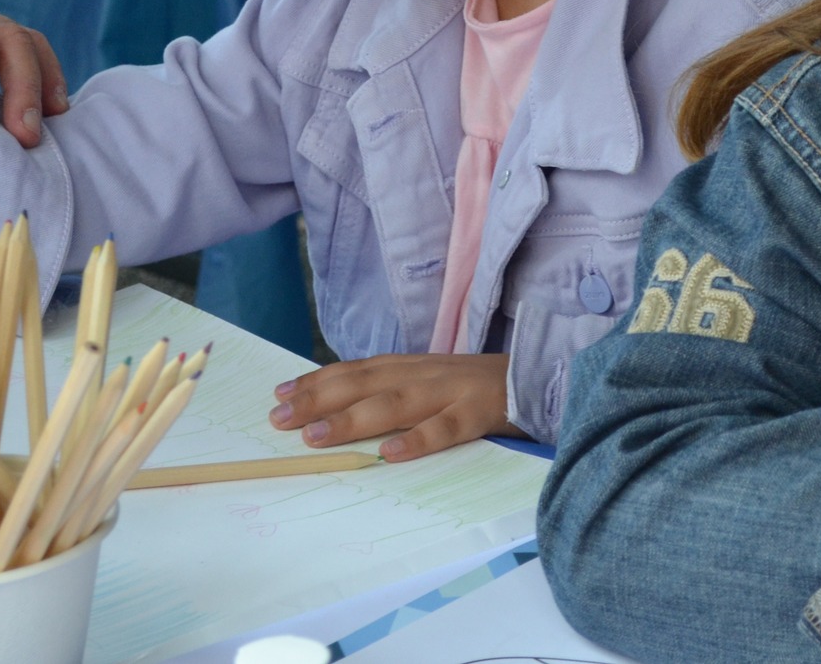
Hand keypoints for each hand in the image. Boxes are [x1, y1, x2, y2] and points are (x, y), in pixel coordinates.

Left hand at [269, 353, 524, 461]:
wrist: (541, 376)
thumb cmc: (476, 386)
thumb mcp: (430, 379)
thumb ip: (393, 388)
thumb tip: (340, 406)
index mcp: (410, 365)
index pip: (355, 370)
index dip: (316, 381)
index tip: (279, 395)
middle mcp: (423, 373)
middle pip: (364, 383)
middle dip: (319, 398)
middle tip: (280, 418)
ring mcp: (451, 391)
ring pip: (396, 404)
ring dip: (354, 419)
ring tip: (318, 436)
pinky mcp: (479, 413)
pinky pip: (445, 428)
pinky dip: (418, 439)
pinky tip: (392, 454)